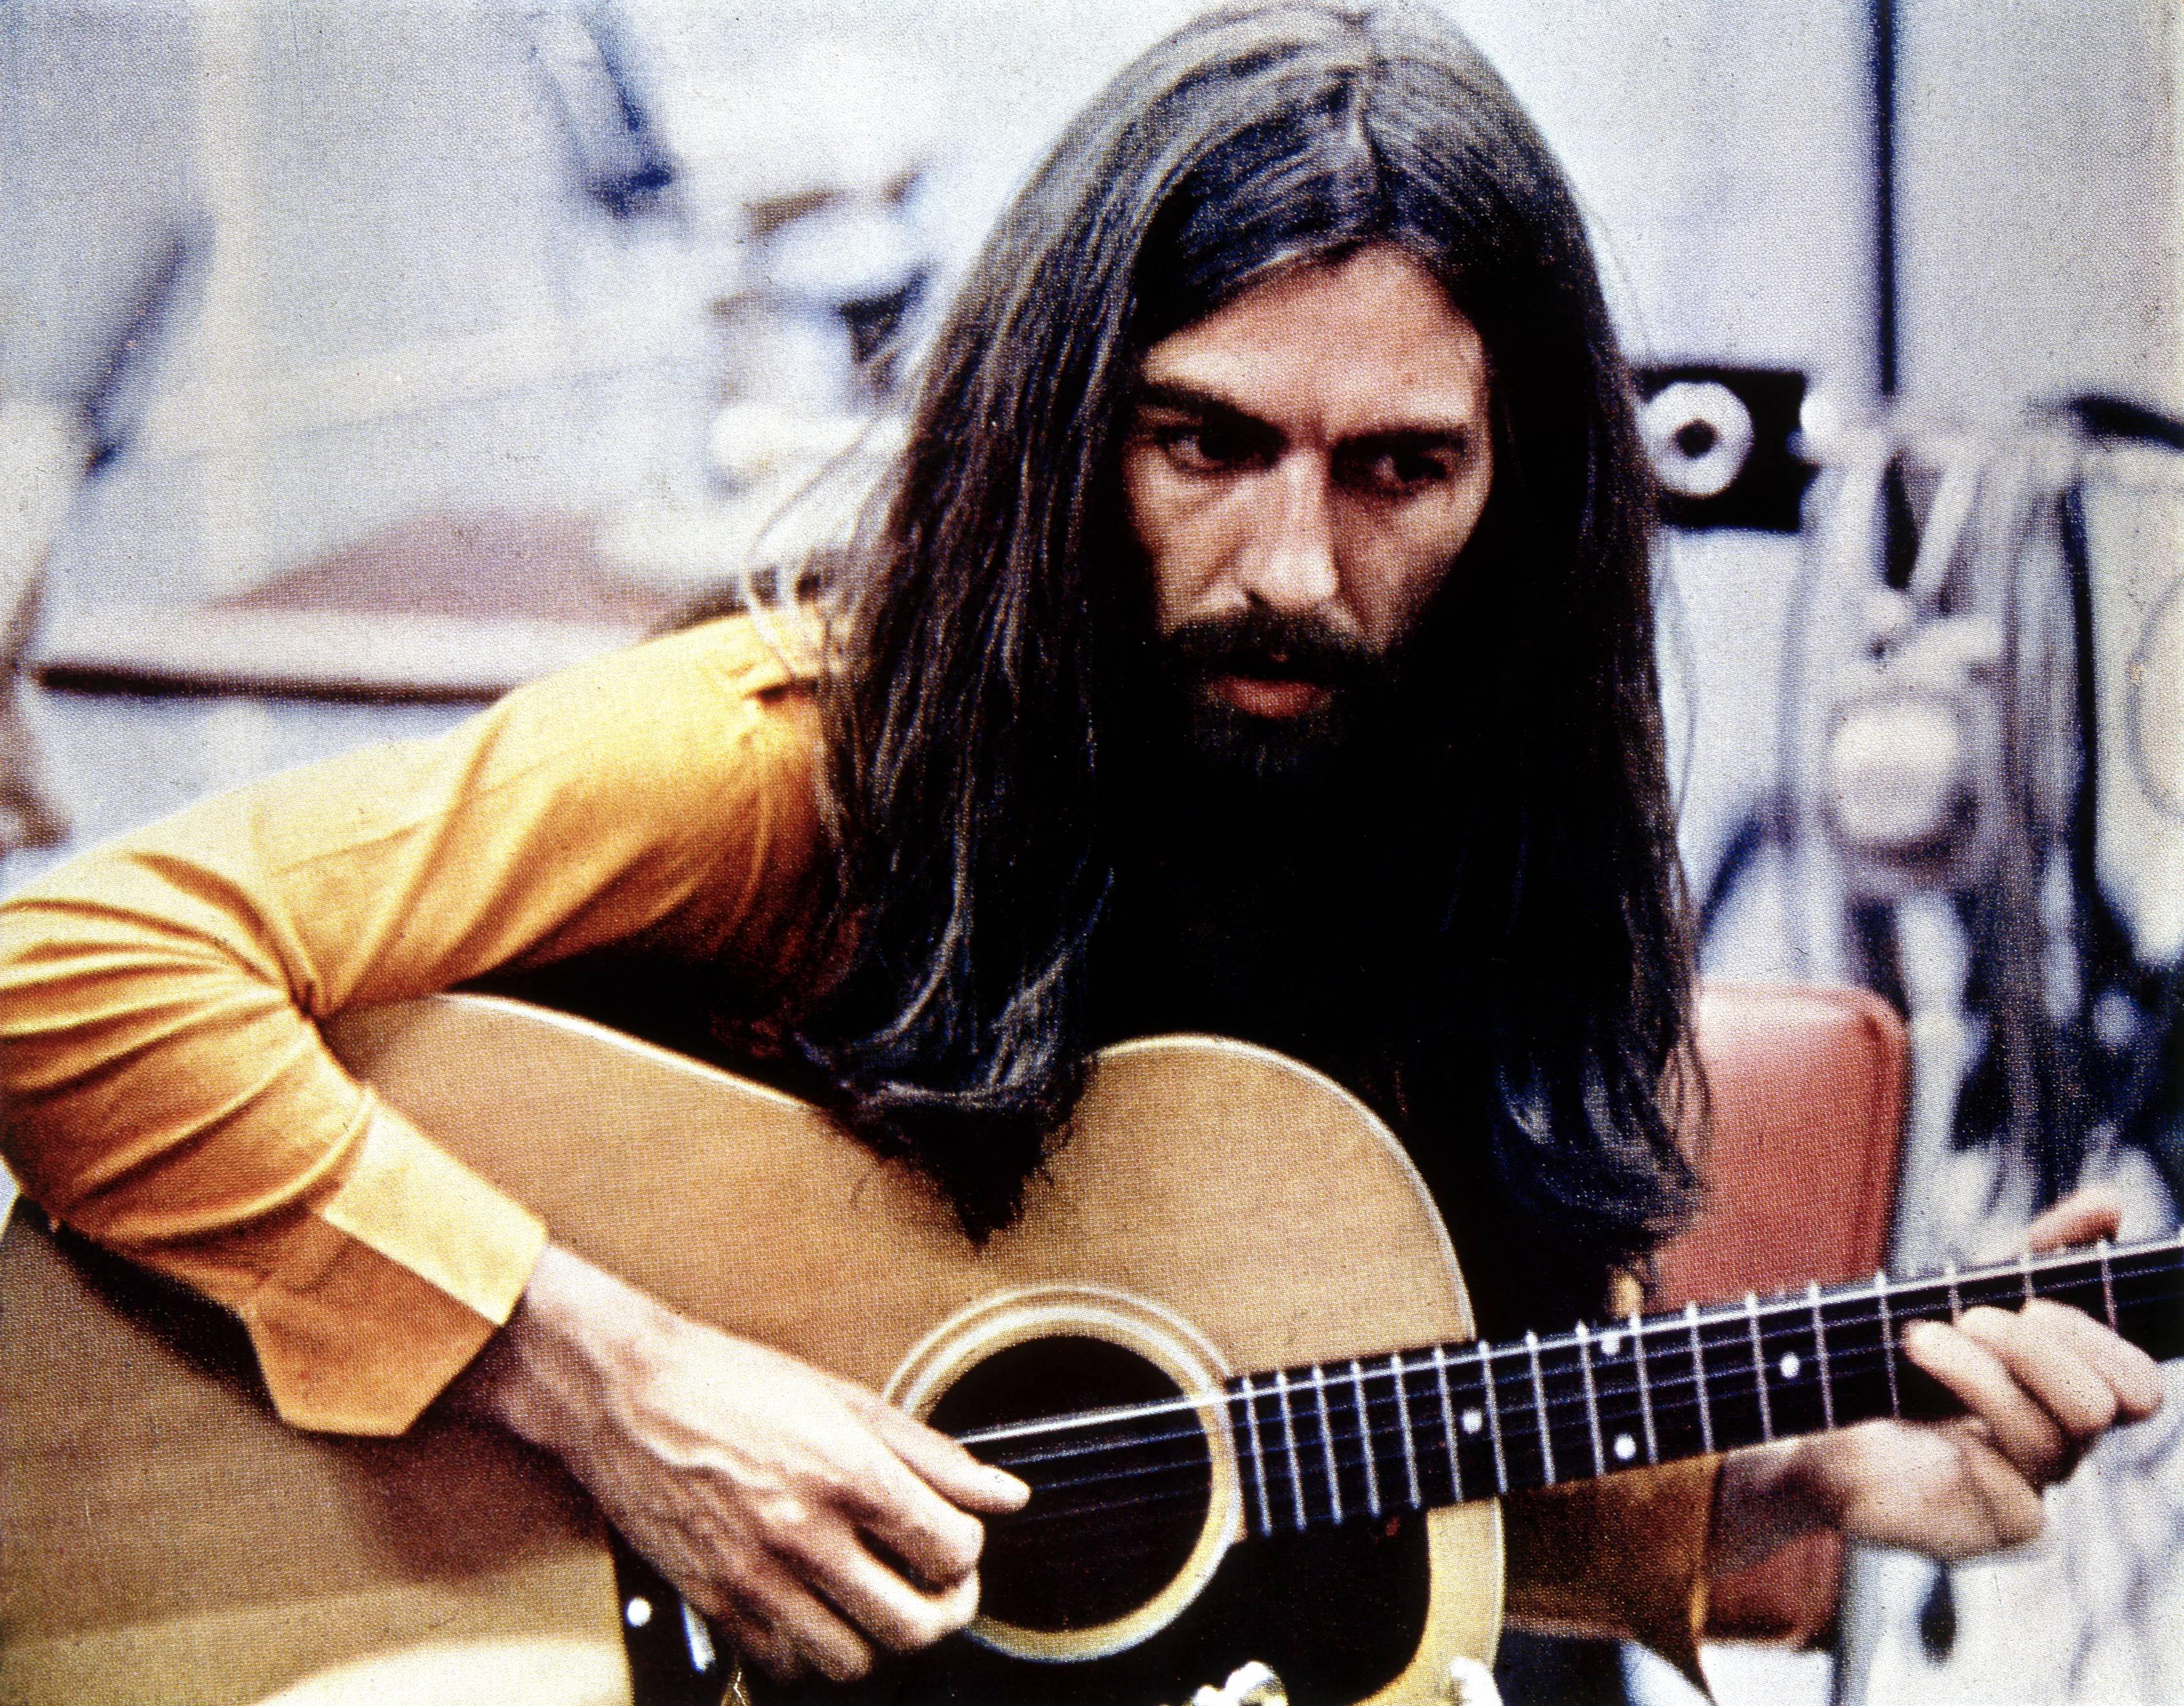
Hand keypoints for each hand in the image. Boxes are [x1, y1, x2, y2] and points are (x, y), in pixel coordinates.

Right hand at [452, 1244, 1028, 1683]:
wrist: (627, 1395)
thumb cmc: (729, 1383)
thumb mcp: (845, 1400)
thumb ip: (933, 1454)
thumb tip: (1002, 1492)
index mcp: (847, 1473)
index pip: (951, 1550)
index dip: (968, 1551)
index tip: (956, 1540)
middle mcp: (805, 1533)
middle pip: (914, 1623)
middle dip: (943, 1610)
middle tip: (935, 1586)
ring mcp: (757, 1577)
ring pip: (854, 1660)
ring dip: (879, 1637)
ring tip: (878, 1597)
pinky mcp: (717, 1603)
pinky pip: (787, 1665)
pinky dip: (814, 1651)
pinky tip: (819, 1608)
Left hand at [1712, 1188, 2164, 1573]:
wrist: (1807, 1412)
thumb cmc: (1894, 1355)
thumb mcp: (1963, 1290)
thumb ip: (2039, 1250)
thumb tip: (2113, 1202)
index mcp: (2061, 1392)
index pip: (2135, 1385)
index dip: (2100, 1342)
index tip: (2031, 1300)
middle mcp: (2057, 1444)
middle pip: (2105, 1409)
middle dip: (2040, 1351)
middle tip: (1972, 1316)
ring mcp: (2027, 1491)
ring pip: (2055, 1445)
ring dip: (1984, 1378)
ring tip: (1918, 1338)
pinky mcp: (1987, 1532)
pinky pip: (2025, 1511)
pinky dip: (1979, 1458)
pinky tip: (1931, 1430)